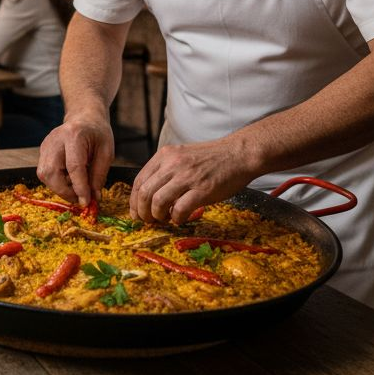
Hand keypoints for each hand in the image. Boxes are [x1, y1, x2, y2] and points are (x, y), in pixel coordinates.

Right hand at [37, 114, 114, 205]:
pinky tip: (69, 180)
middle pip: (52, 172)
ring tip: (76, 188)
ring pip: (45, 175)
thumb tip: (93, 197)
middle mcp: (55, 140)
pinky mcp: (42, 151)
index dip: (79, 187)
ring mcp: (46, 145)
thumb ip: (99, 175)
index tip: (86, 202)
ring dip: (60, 188)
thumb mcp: (106, 152)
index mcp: (74, 135)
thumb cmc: (97, 134)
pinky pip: (45, 173)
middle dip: (65, 191)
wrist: (84, 118)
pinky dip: (56, 182)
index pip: (74, 166)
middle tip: (80, 198)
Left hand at [129, 139, 257, 223]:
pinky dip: (177, 218)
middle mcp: (172, 164)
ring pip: (158, 202)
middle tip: (148, 221)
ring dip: (157, 216)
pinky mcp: (203, 190)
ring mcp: (187, 176)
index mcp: (165, 155)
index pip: (139, 180)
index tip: (136, 212)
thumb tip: (150, 195)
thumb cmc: (212, 158)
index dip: (134, 200)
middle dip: (142, 212)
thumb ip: (166, 170)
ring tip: (164, 219)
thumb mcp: (182, 156)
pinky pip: (180, 210)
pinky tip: (181, 218)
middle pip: (144, 193)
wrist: (239, 153)